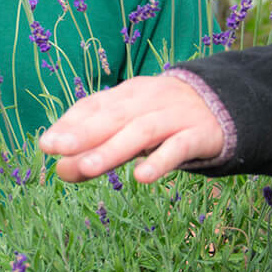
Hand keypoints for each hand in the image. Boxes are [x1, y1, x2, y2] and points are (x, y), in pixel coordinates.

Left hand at [38, 74, 225, 183]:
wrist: (224, 104)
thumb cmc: (164, 119)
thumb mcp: (129, 131)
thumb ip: (96, 148)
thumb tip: (59, 170)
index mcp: (128, 95)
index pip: (95, 105)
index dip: (71, 123)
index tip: (47, 144)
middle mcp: (148, 101)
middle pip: (113, 117)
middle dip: (83, 133)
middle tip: (56, 150)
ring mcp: (174, 116)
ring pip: (141, 132)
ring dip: (113, 149)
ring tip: (87, 168)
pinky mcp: (198, 135)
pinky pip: (178, 148)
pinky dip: (160, 160)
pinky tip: (142, 177)